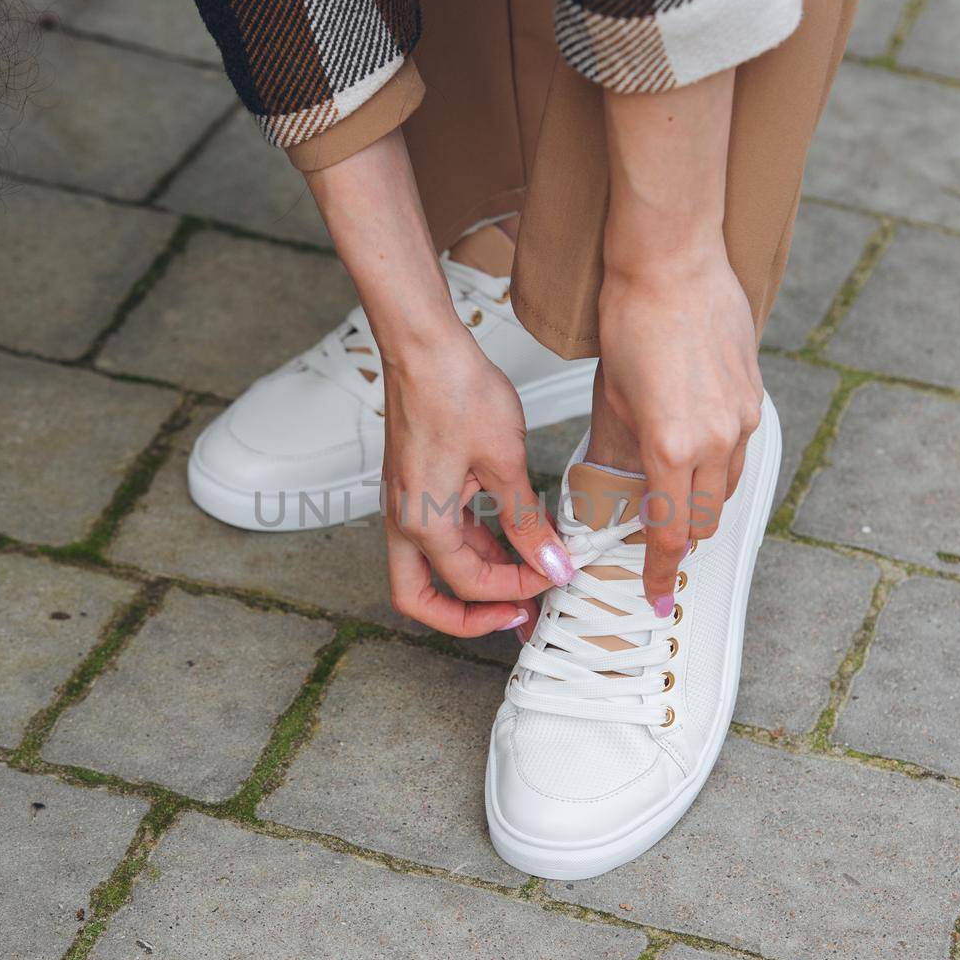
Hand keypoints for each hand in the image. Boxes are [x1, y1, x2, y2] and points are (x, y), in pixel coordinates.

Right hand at [381, 328, 573, 637]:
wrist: (424, 343)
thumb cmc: (455, 390)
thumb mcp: (506, 462)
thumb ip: (527, 522)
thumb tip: (551, 564)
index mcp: (423, 523)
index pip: (470, 583)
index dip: (518, 588)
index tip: (555, 575)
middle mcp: (404, 520)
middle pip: (421, 598)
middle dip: (468, 616)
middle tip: (518, 615)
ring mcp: (405, 502)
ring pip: (433, 567)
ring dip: (477, 577)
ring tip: (528, 574)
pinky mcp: (415, 485)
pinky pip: (439, 533)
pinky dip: (473, 544)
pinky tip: (511, 535)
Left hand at [597, 239, 763, 613]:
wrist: (674, 262)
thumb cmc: (635, 317)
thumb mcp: (611, 398)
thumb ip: (620, 452)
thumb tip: (612, 487)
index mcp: (674, 446)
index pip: (671, 533)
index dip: (661, 570)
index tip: (657, 591)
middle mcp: (718, 439)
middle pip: (704, 520)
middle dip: (681, 541)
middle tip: (657, 546)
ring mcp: (743, 418)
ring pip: (727, 489)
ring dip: (702, 505)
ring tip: (674, 501)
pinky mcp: (755, 397)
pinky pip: (741, 452)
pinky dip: (719, 468)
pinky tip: (697, 457)